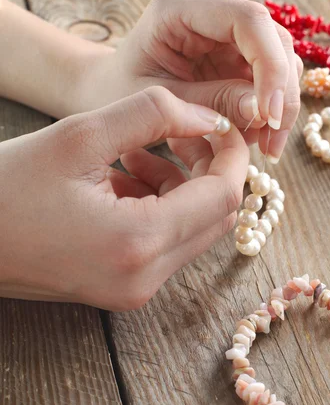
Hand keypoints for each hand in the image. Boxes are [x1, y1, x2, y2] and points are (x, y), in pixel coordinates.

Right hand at [0, 87, 247, 309]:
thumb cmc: (6, 185)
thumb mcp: (80, 135)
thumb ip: (153, 114)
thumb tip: (209, 116)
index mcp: (138, 242)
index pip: (222, 198)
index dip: (232, 155)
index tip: (222, 122)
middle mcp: (145, 278)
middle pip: (214, 217)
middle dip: (209, 169)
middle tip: (184, 132)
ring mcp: (135, 290)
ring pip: (192, 230)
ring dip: (180, 187)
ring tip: (139, 152)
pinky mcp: (124, 289)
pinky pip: (165, 244)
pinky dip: (160, 207)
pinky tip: (126, 178)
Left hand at [78, 0, 301, 161]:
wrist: (108, 86)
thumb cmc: (120, 90)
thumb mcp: (159, 102)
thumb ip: (209, 103)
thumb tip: (263, 111)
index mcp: (180, 6)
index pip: (248, 21)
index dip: (270, 67)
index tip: (270, 115)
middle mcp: (211, 6)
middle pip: (274, 40)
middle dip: (280, 96)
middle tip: (271, 146)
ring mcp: (228, 27)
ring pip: (281, 59)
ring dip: (279, 106)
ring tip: (261, 146)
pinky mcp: (237, 50)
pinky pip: (270, 76)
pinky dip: (269, 109)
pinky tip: (255, 136)